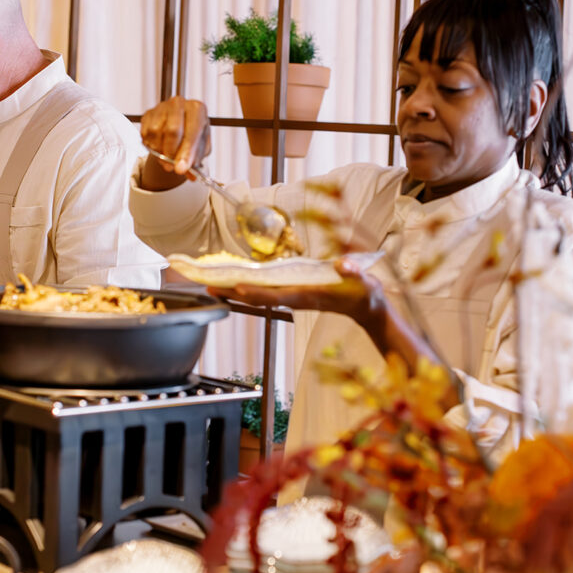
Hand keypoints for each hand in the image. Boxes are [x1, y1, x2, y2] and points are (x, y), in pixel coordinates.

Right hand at [140, 96, 210, 187]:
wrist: (181, 127)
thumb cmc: (193, 135)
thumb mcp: (200, 148)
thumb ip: (195, 159)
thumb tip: (187, 172)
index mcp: (197, 109)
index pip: (192, 132)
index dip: (186, 153)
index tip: (181, 168)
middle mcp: (179, 104)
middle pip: (172, 130)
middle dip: (171, 153)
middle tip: (171, 167)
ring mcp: (161, 107)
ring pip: (155, 133)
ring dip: (159, 151)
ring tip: (166, 159)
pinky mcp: (148, 114)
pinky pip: (145, 134)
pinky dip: (150, 146)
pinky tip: (159, 149)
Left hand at [207, 259, 386, 322]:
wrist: (366, 308)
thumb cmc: (365, 295)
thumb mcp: (365, 283)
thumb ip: (355, 273)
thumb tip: (344, 264)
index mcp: (307, 295)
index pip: (275, 296)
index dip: (254, 293)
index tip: (235, 288)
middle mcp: (294, 298)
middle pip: (257, 297)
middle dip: (232, 292)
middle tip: (206, 286)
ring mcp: (291, 296)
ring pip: (257, 295)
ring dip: (234, 290)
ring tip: (210, 284)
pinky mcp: (292, 292)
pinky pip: (264, 290)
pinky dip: (247, 287)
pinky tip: (234, 281)